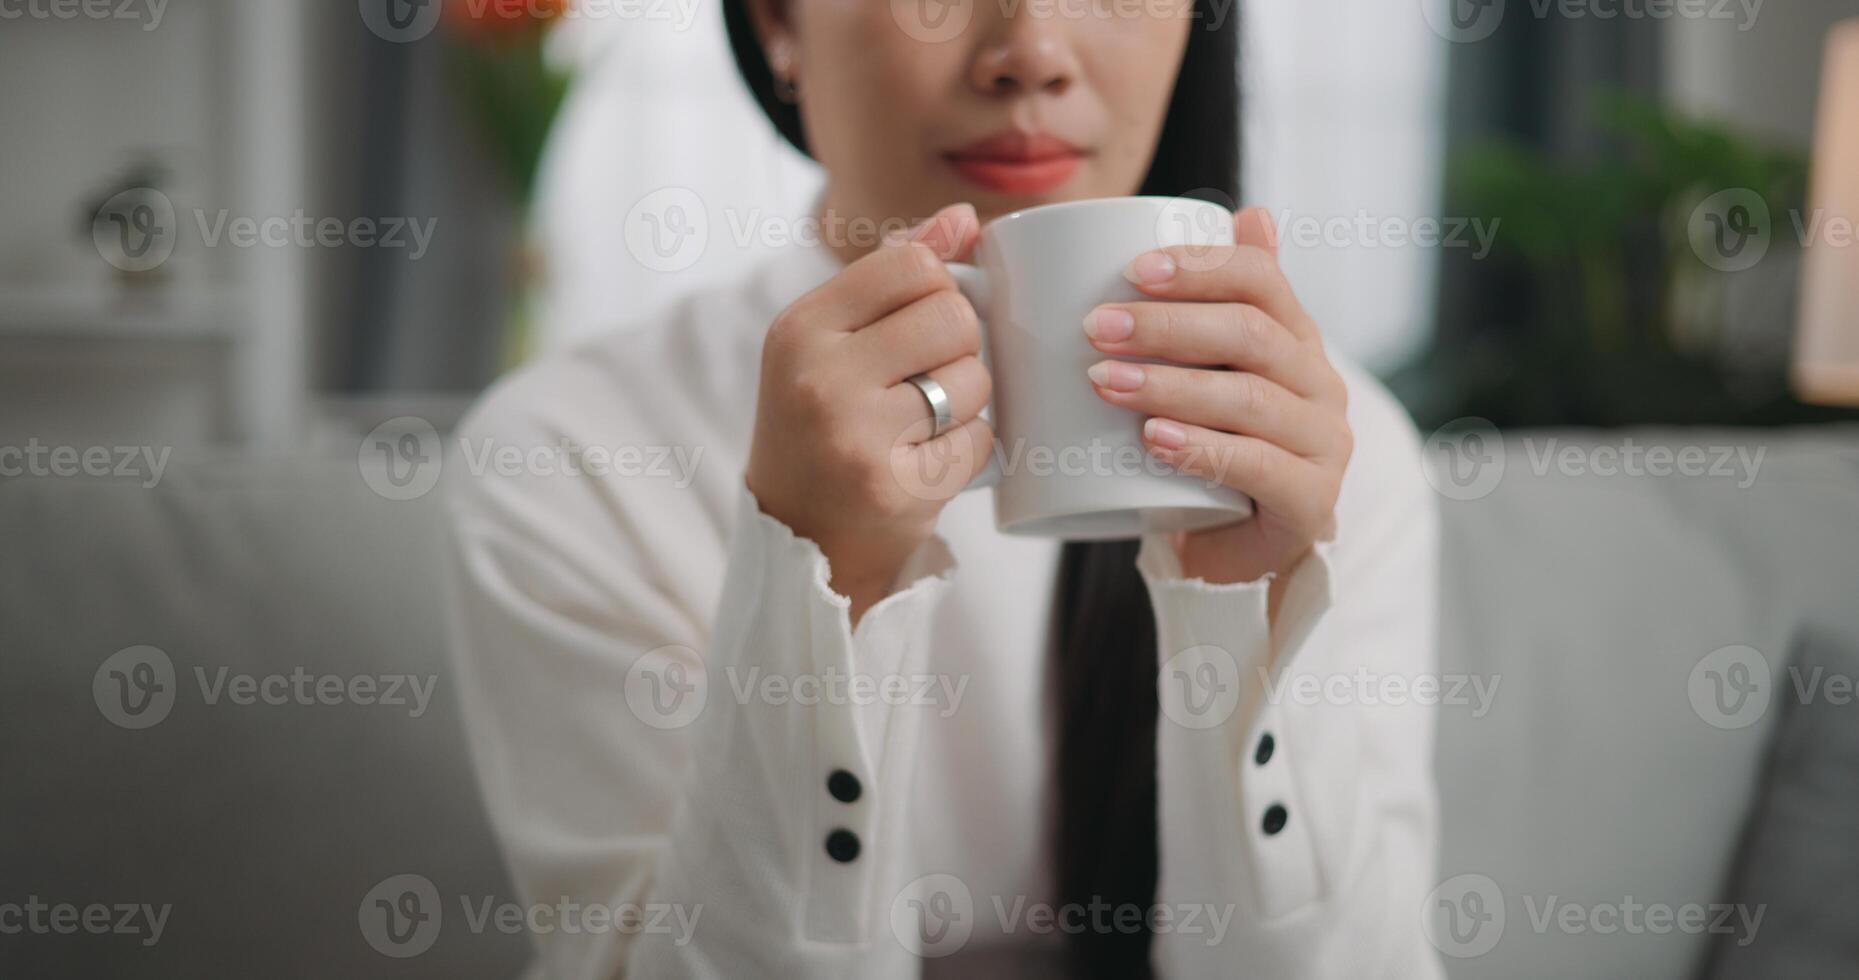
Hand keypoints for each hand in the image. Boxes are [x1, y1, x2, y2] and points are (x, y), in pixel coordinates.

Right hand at [746, 203, 993, 623]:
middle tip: (924, 378)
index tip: (916, 322)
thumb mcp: (832, 340)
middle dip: (959, 346)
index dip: (937, 289)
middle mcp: (820, 378)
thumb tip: (964, 218)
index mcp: (800, 328)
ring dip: (966, 400)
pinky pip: (981, 438)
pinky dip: (970, 447)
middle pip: (953, 317)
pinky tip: (928, 459)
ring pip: (974, 378)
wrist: (799, 534)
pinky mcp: (898, 487)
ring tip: (922, 422)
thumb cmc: (821, 423)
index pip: (913, 264)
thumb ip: (893, 272)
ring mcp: (857, 436)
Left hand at [1085, 207, 1351, 589]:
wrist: (1232, 551)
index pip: (1262, 280)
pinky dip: (1200, 448)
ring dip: (1170, 385)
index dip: (1199, 268)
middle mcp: (1321, 383)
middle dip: (1167, 326)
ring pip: (1248, 398)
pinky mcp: (1312, 501)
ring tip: (1105, 380)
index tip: (1131, 270)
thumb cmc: (1213, 449)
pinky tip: (1153, 439)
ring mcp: (1324, 444)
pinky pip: (1257, 465)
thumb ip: (1220, 303)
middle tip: (1095, 328)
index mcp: (1296, 339)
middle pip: (1250, 334)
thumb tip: (1251, 210)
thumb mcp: (1210, 373)